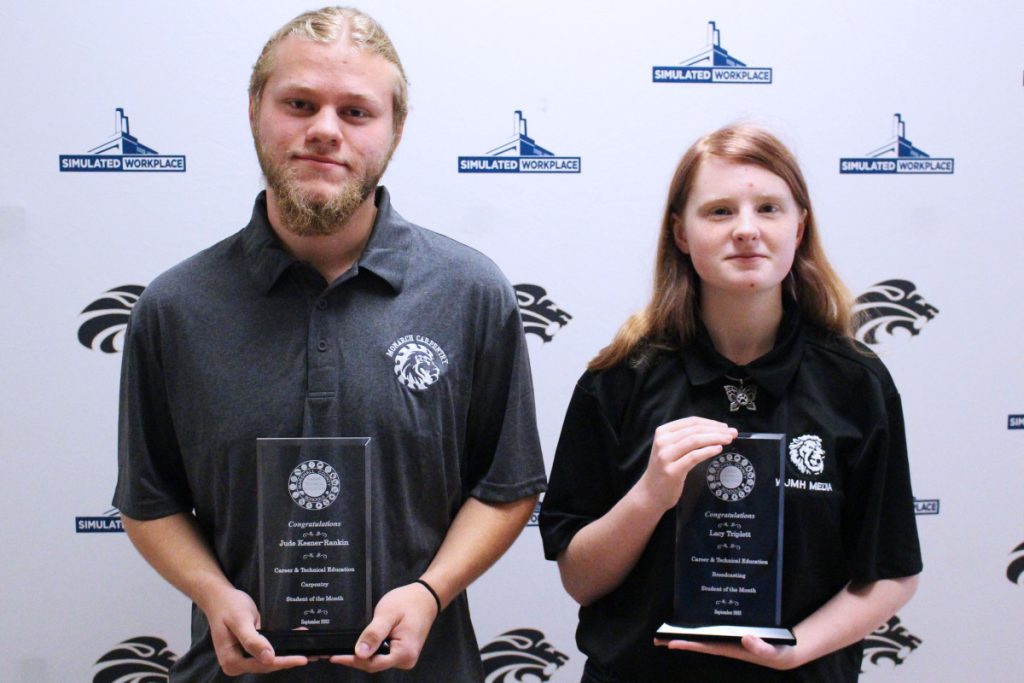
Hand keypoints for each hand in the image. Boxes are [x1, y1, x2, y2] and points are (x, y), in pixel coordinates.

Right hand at [203, 586, 307, 675]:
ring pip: (269, 661)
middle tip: (310, 654)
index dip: (282, 662)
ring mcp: (243, 658)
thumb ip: (253, 640)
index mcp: (231, 660)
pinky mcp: (249, 652)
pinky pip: (267, 653)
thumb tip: (268, 658)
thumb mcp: (241, 621)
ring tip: (307, 650)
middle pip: (267, 665)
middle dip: (288, 659)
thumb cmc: (228, 607)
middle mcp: (236, 664)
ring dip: (287, 654)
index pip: (262, 665)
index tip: (301, 659)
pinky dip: (281, 648)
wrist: (220, 598)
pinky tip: (294, 642)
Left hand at [330, 581, 438, 671]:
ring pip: (377, 662)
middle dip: (355, 659)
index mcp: (404, 652)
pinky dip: (371, 652)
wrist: (424, 597)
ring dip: (363, 656)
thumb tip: (360, 653)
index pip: (372, 663)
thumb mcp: (387, 614)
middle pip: (374, 665)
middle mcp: (406, 659)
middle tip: (335, 653)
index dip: (352, 660)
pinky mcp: (402, 653)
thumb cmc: (408, 602)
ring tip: (344, 649)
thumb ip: (373, 634)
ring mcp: (405, 658)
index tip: (335, 657)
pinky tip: (362, 646)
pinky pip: (382, 656)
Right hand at [638, 417, 736, 510]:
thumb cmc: (665, 470)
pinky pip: (694, 457)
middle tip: (732, 433)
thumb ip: (685, 438)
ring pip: (695, 440)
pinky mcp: (672, 471)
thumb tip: (715, 430)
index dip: (710, 422)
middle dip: (716, 430)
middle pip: (694, 430)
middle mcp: (662, 441)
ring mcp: (666, 456)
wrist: (651, 493)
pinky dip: (708, 451)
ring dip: (715, 438)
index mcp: (663, 432)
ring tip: (728, 440)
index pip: (691, 422)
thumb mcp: (671, 449)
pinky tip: (718, 449)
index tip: (725, 426)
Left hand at [655, 635, 799, 669]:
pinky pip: (713, 628)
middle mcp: (725, 643)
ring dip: (687, 632)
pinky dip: (702, 624)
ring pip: (703, 635)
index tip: (669, 643)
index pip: (704, 646)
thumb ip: (760, 647)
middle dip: (679, 639)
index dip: (687, 644)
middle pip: (698, 641)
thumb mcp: (772, 651)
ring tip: (668, 629)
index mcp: (730, 648)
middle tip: (657, 637)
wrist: (787, 652)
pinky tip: (694, 619)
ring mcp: (728, 638)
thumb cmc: (777, 652)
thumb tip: (746, 638)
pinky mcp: (733, 633)